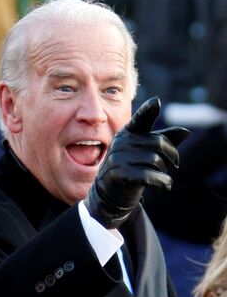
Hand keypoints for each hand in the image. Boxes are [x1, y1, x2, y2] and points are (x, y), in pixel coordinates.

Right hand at [84, 97, 189, 228]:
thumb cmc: (131, 169)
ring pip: (156, 160)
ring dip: (165, 172)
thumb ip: (164, 140)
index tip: (155, 102)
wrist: (109, 194)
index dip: (148, 110)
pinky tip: (165, 186)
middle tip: (172, 166)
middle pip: (158, 143)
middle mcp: (121, 143)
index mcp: (127, 133)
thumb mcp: (145, 153)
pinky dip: (163, 182)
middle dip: (171, 156)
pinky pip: (150, 175)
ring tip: (160, 177)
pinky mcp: (120, 174)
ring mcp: (118, 158)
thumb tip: (186, 131)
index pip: (140, 119)